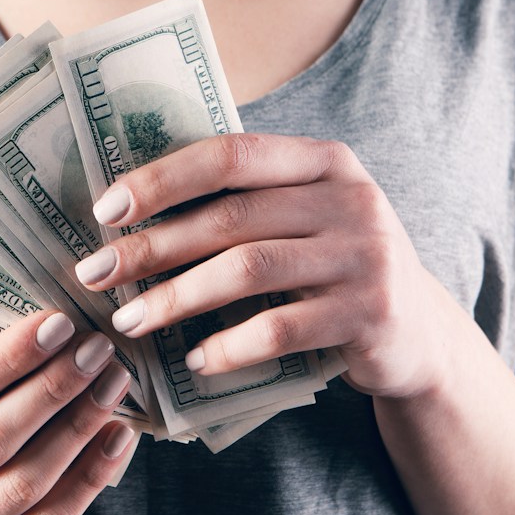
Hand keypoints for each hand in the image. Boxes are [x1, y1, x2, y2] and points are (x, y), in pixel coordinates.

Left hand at [76, 133, 449, 399]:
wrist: (419, 335)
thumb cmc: (332, 269)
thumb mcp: (306, 219)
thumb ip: (247, 201)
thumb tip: (130, 207)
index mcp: (324, 161)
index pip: (232, 154)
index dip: (163, 178)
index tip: (105, 209)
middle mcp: (351, 199)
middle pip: (231, 217)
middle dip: (152, 246)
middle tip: (94, 273)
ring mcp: (366, 256)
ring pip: (249, 270)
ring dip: (178, 298)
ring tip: (130, 321)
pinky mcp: (370, 313)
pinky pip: (282, 329)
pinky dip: (230, 345)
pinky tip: (194, 360)